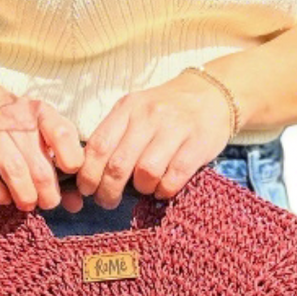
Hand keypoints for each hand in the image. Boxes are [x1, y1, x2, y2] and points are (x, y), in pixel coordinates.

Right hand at [0, 84, 85, 212]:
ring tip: (28, 203)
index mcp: (40, 112)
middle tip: (48, 202)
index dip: (72, 160)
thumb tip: (75, 204)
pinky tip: (4, 197)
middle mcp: (15, 120)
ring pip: (14, 171)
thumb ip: (62, 160)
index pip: (63, 134)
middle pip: (40, 166)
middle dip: (48, 194)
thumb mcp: (41, 128)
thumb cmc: (15, 124)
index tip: (69, 173)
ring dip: (25, 196)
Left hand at [74, 72, 233, 209]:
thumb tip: (89, 173)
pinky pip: (174, 177)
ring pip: (146, 172)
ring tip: (143, 188)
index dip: (88, 174)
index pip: (98, 145)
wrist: (210, 94)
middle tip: (109, 201)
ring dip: (141, 189)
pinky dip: (164, 190)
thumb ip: (114, 135)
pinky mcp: (198, 144)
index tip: (87, 190)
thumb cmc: (165, 111)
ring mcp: (175, 129)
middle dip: (108, 191)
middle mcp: (149, 116)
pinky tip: (163, 189)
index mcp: (128, 108)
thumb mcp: (135, 111)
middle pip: (118, 164)